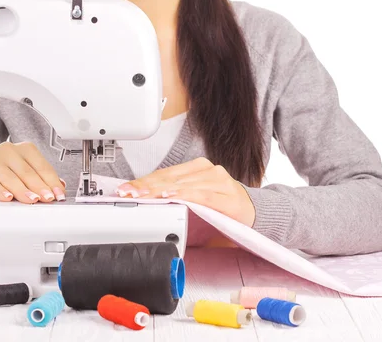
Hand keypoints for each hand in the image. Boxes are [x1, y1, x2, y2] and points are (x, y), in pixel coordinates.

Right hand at [0, 141, 65, 203]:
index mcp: (25, 149)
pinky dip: (0, 191)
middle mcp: (9, 151)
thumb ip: (43, 177)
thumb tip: (60, 187)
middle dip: (39, 187)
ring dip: (23, 191)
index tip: (59, 194)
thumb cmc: (7, 168)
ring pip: (10, 178)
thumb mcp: (26, 168)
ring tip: (32, 200)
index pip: (42, 166)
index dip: (52, 181)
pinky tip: (7, 197)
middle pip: (27, 172)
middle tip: (47, 198)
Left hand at [115, 158, 255, 226]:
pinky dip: (185, 196)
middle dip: (145, 187)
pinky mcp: (227, 195)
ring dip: (159, 192)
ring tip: (143, 197)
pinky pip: (201, 195)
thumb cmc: (223, 207)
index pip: (164, 174)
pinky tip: (171, 198)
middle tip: (128, 193)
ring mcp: (218, 180)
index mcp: (197, 168)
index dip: (143, 181)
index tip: (125, 189)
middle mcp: (207, 170)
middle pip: (169, 178)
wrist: (256, 213)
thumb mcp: (195, 199)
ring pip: (182, 185)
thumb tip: (145, 202)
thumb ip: (174, 197)